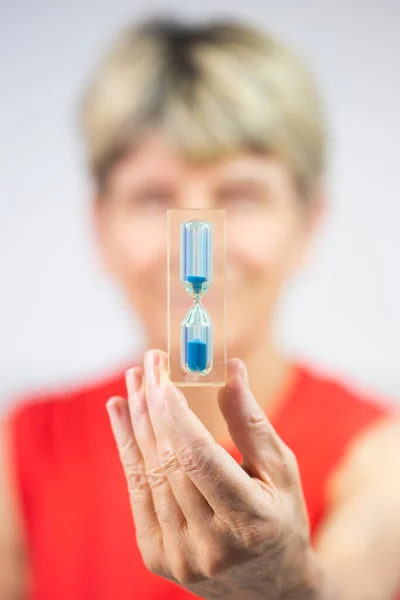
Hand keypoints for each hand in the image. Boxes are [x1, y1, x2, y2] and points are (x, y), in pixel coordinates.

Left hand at [106, 349, 319, 599]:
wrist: (268, 590)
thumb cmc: (281, 518)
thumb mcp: (282, 470)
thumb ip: (252, 422)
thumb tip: (232, 370)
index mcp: (251, 522)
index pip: (201, 460)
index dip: (176, 414)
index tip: (161, 376)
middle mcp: (211, 545)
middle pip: (169, 462)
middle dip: (154, 405)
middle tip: (147, 363)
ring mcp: (179, 555)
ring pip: (148, 472)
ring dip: (136, 421)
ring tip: (132, 380)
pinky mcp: (157, 555)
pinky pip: (136, 489)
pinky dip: (127, 447)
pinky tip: (121, 413)